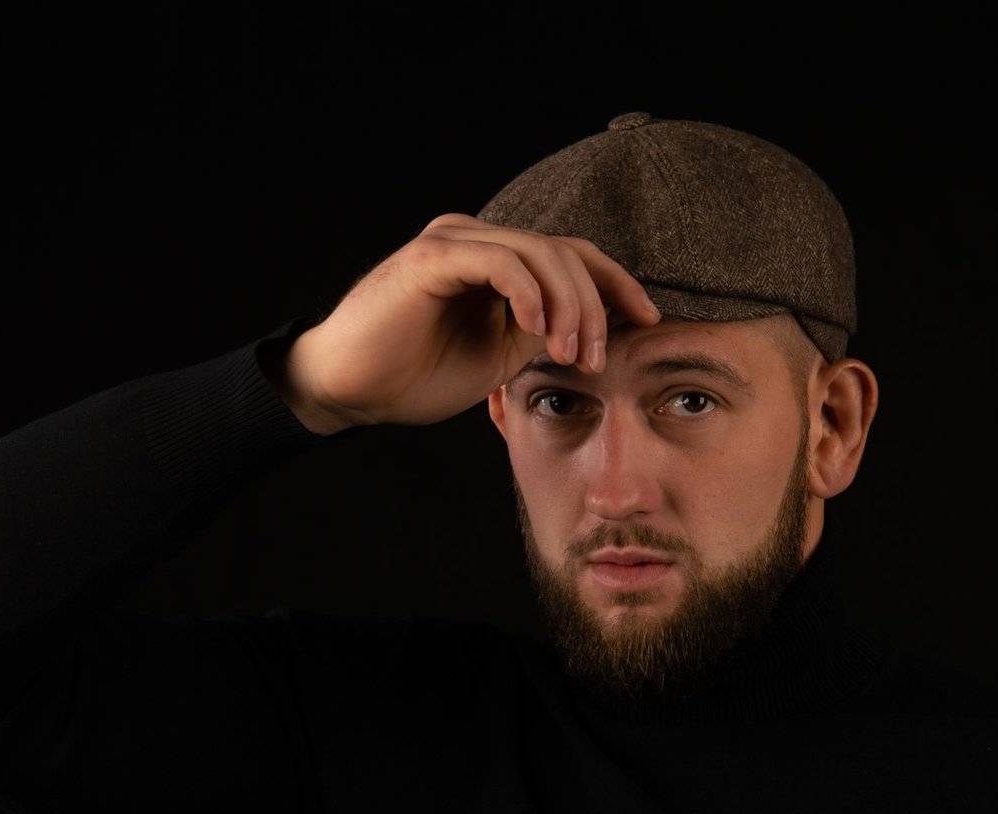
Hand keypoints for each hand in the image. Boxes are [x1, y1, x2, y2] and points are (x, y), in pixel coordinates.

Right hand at [281, 212, 661, 429]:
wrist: (350, 390)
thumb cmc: (415, 375)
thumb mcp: (500, 355)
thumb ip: (542, 330)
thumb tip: (597, 328)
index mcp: (494, 259)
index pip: (572, 255)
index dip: (617, 284)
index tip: (648, 320)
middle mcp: (477, 239)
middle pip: (565, 252)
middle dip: (596, 306)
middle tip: (594, 358)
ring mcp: (454, 242)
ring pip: (541, 253)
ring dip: (569, 306)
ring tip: (568, 354)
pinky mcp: (433, 257)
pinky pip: (501, 261)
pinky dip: (530, 293)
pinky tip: (537, 330)